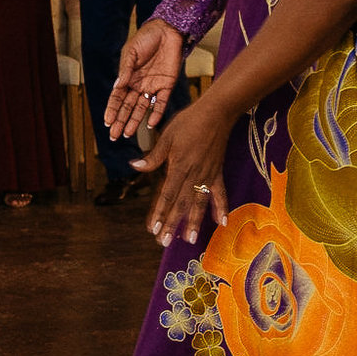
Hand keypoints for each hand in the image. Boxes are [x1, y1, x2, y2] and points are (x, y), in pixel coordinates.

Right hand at [104, 17, 184, 140]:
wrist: (167, 30)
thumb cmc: (145, 38)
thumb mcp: (131, 52)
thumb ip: (125, 70)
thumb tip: (118, 86)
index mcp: (127, 77)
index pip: (117, 98)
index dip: (112, 110)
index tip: (107, 122)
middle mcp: (138, 85)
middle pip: (127, 107)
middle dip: (120, 121)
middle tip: (114, 136)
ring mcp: (152, 87)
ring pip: (141, 108)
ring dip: (134, 121)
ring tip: (128, 134)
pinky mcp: (167, 86)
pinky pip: (161, 103)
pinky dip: (156, 114)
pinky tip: (150, 125)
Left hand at [138, 97, 231, 245]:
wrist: (217, 113)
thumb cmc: (189, 121)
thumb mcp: (167, 136)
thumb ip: (153, 156)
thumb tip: (135, 166)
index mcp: (178, 166)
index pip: (167, 195)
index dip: (160, 213)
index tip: (154, 229)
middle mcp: (194, 174)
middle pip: (182, 204)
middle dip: (173, 224)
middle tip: (165, 242)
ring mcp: (208, 175)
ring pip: (199, 203)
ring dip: (195, 222)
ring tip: (190, 239)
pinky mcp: (218, 172)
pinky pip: (220, 193)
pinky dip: (221, 207)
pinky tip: (221, 222)